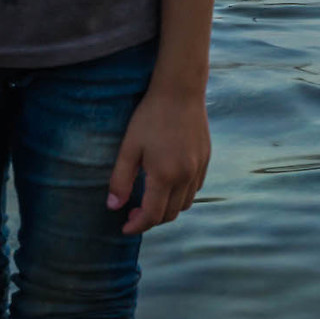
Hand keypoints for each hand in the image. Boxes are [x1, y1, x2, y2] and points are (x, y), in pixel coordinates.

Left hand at [107, 82, 210, 234]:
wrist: (180, 91)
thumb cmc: (150, 116)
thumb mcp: (129, 147)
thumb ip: (120, 179)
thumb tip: (113, 206)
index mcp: (164, 175)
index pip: (152, 215)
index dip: (137, 226)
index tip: (124, 228)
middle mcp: (186, 176)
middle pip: (170, 214)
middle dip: (150, 220)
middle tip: (132, 213)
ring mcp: (198, 168)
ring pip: (185, 204)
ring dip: (167, 209)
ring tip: (150, 201)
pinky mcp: (205, 159)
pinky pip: (195, 189)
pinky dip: (181, 196)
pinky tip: (168, 184)